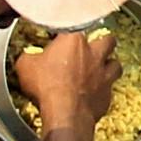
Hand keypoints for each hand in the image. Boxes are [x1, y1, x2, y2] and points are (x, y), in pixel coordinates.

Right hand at [14, 26, 115, 140]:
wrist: (65, 113)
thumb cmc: (47, 87)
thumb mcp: (25, 66)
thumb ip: (30, 56)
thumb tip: (29, 56)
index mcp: (74, 41)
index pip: (73, 27)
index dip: (65, 34)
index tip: (58, 39)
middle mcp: (94, 54)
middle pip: (107, 39)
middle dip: (102, 42)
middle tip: (92, 48)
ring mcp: (105, 73)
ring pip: (115, 63)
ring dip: (108, 65)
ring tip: (99, 69)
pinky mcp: (108, 93)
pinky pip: (111, 87)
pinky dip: (104, 88)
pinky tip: (95, 92)